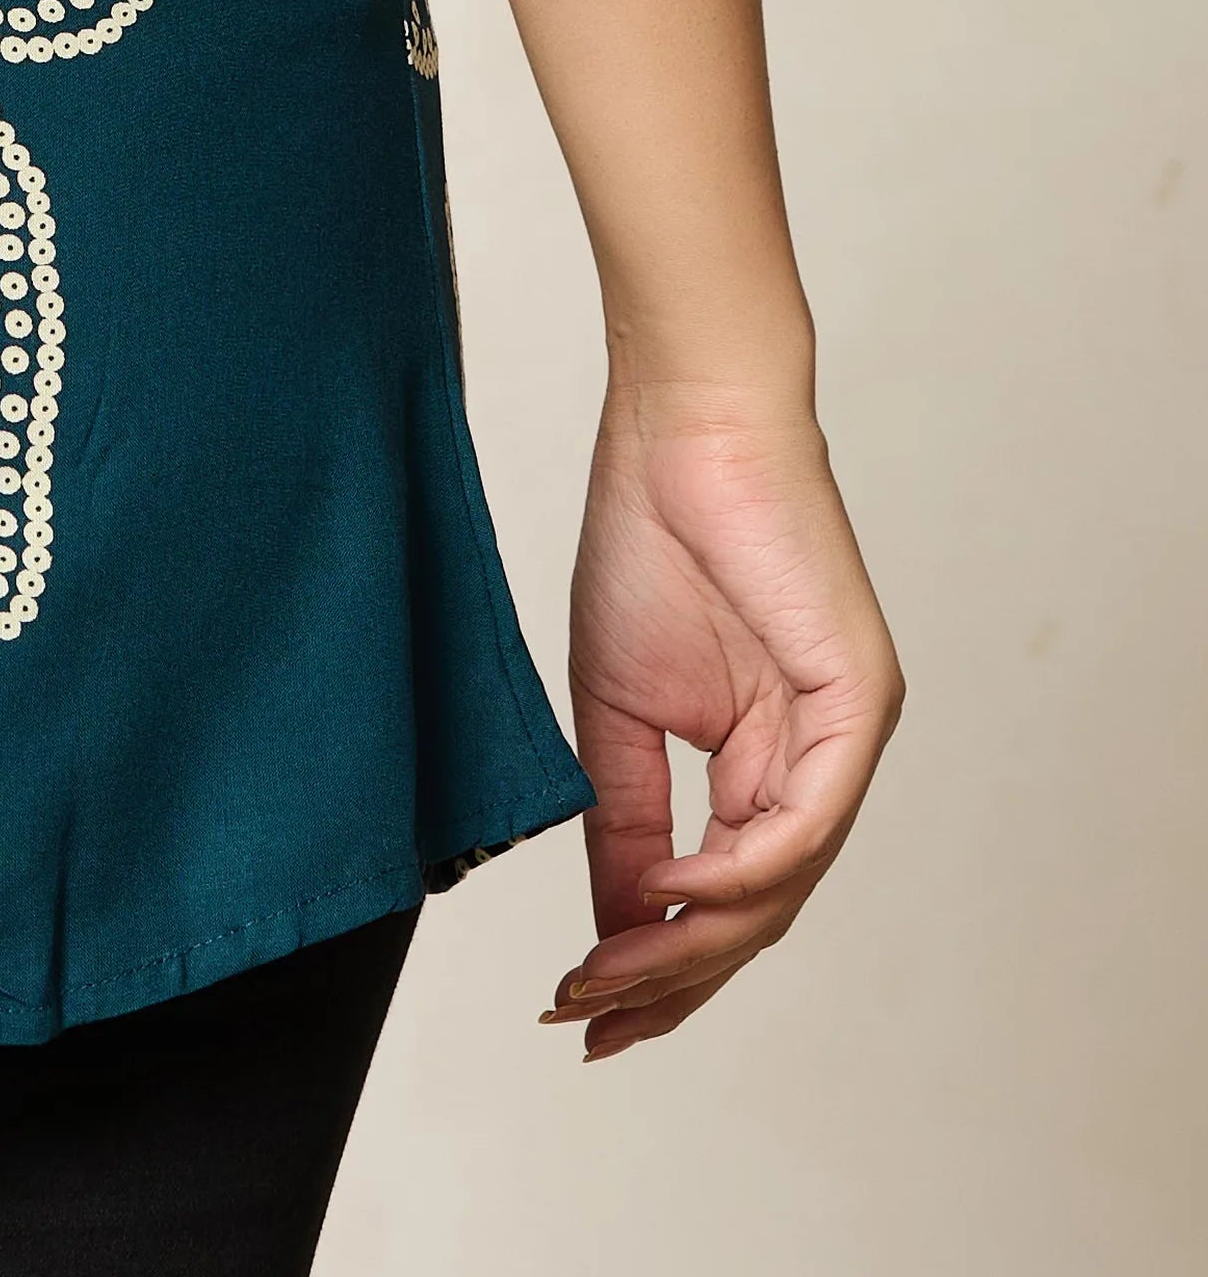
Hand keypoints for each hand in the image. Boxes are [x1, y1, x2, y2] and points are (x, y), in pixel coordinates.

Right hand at [549, 391, 900, 1061]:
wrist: (680, 424)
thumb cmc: (648, 535)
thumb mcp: (615, 709)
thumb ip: (626, 822)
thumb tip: (617, 931)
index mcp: (764, 762)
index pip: (723, 898)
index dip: (655, 965)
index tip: (578, 1007)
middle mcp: (815, 763)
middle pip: (756, 913)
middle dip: (670, 978)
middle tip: (589, 1014)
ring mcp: (845, 736)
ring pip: (784, 885)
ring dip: (694, 942)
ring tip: (612, 969)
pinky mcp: (860, 701)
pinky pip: (808, 820)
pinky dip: (741, 870)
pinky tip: (674, 891)